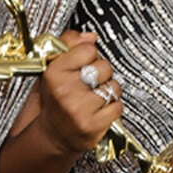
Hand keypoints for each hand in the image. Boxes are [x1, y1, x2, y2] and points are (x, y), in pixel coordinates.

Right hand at [34, 29, 122, 155]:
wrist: (54, 135)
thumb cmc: (57, 99)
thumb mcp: (55, 68)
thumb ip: (70, 44)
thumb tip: (91, 36)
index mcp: (53, 73)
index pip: (88, 49)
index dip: (88, 58)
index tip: (80, 67)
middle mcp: (65, 91)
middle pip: (105, 67)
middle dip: (100, 75)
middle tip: (87, 85)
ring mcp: (78, 109)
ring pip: (114, 87)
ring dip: (108, 92)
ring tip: (92, 99)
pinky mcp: (92, 125)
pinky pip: (118, 106)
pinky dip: (112, 108)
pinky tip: (98, 111)